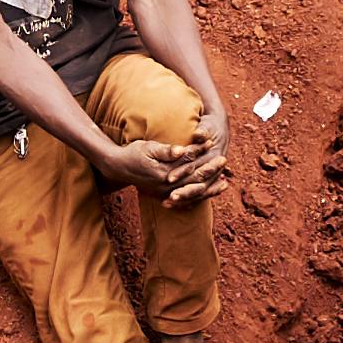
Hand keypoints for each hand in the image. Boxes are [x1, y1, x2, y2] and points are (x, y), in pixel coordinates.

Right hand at [103, 126, 229, 203]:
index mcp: (164, 174)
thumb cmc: (133, 153)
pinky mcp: (164, 194)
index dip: (201, 154)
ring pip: (192, 192)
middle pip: (193, 180)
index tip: (212, 143)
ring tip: (224, 183)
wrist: (118, 167)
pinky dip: (198, 196)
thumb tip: (182, 150)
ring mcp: (165, 192)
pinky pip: (185, 199)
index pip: (188, 164)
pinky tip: (208, 193)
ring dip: (209, 188)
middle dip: (210, 171)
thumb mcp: (148, 148)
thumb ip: (166, 151)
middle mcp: (166, 186)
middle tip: (224, 161)